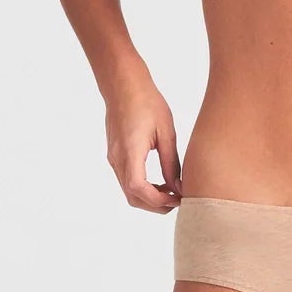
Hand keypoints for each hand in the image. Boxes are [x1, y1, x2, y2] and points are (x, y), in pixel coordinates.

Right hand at [104, 69, 182, 211]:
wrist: (123, 85)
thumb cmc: (146, 102)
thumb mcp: (166, 132)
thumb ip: (171, 163)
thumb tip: (178, 187)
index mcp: (130, 151)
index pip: (138, 189)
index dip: (158, 200)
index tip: (177, 198)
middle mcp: (117, 158)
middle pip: (132, 196)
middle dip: (155, 205)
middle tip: (178, 201)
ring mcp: (113, 158)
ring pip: (128, 192)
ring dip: (149, 198)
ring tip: (171, 192)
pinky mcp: (115, 156)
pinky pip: (127, 181)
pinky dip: (143, 189)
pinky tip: (160, 182)